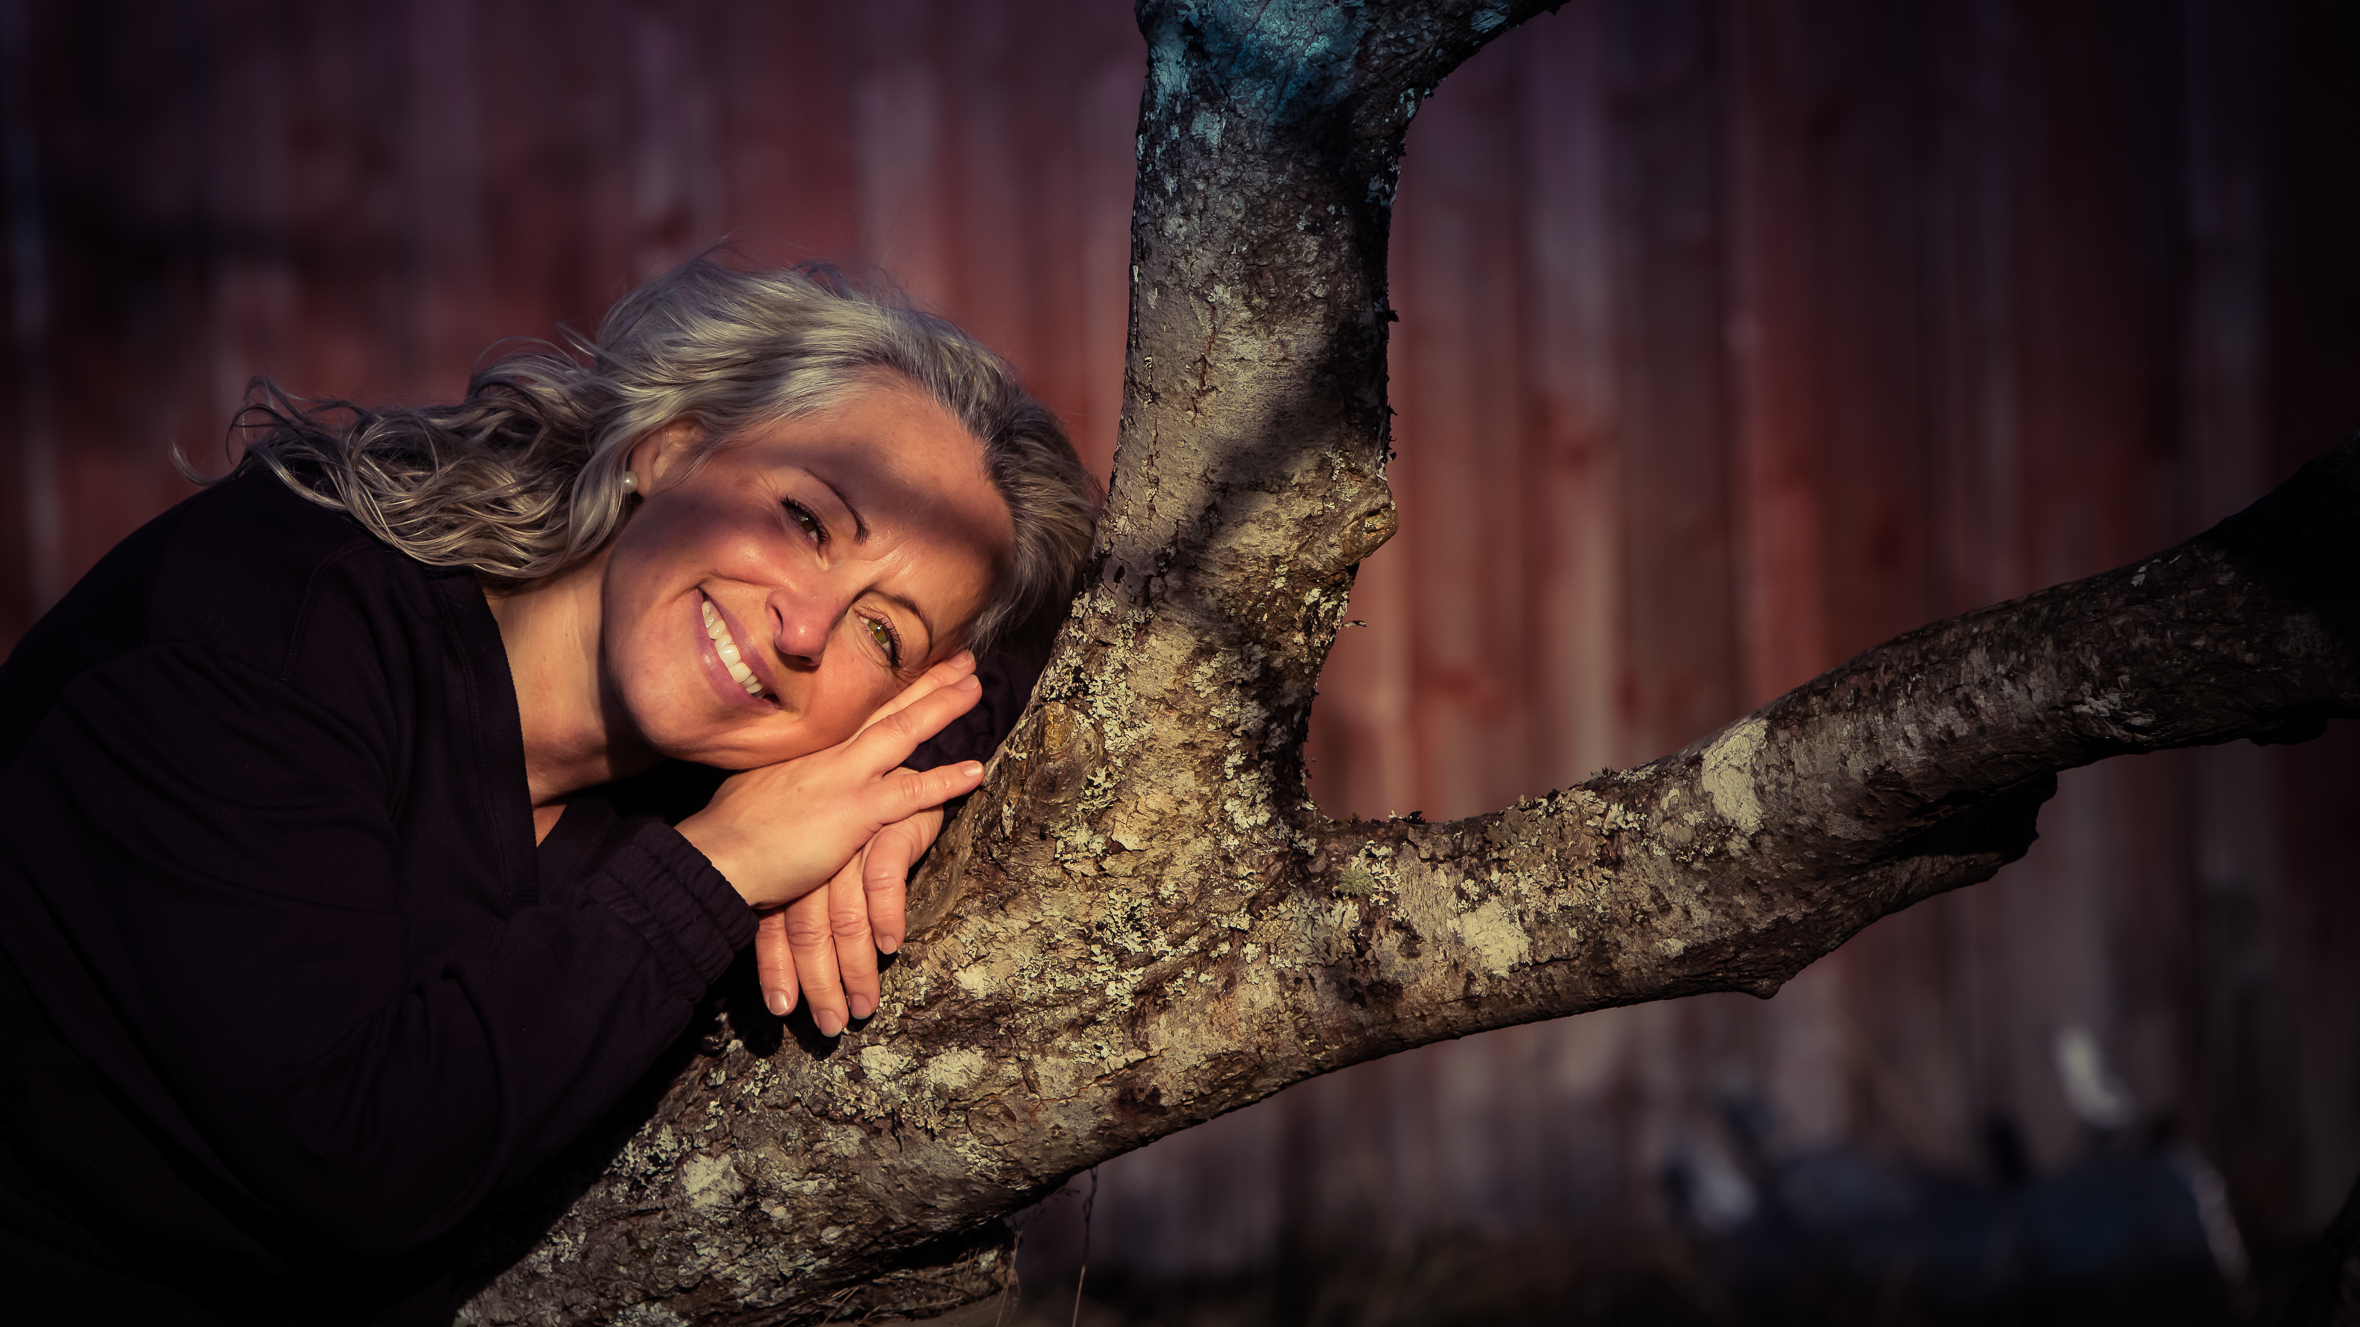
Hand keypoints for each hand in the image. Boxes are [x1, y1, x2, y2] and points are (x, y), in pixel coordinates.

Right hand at [677, 653, 985, 910]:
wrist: (718, 857)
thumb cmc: (732, 829)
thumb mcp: (760, 782)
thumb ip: (790, 771)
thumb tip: (796, 770)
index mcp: (810, 744)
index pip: (860, 706)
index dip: (893, 685)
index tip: (919, 663)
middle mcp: (829, 750)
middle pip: (887, 706)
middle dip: (928, 679)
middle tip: (964, 658)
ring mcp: (843, 777)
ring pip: (903, 732)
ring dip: (942, 708)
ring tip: (976, 689)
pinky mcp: (854, 812)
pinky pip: (909, 793)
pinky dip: (943, 781)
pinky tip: (975, 772)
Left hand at [755, 807, 942, 1032]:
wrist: (893, 756)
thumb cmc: (858, 815)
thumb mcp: (822, 856)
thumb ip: (801, 899)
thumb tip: (790, 960)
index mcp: (791, 865)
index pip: (776, 926)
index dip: (777, 970)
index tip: (783, 1010)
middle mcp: (815, 856)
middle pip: (809, 930)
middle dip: (819, 983)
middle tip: (832, 1024)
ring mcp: (849, 841)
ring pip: (846, 916)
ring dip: (856, 967)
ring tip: (865, 1005)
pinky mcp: (887, 824)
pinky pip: (883, 879)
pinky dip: (886, 915)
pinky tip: (892, 945)